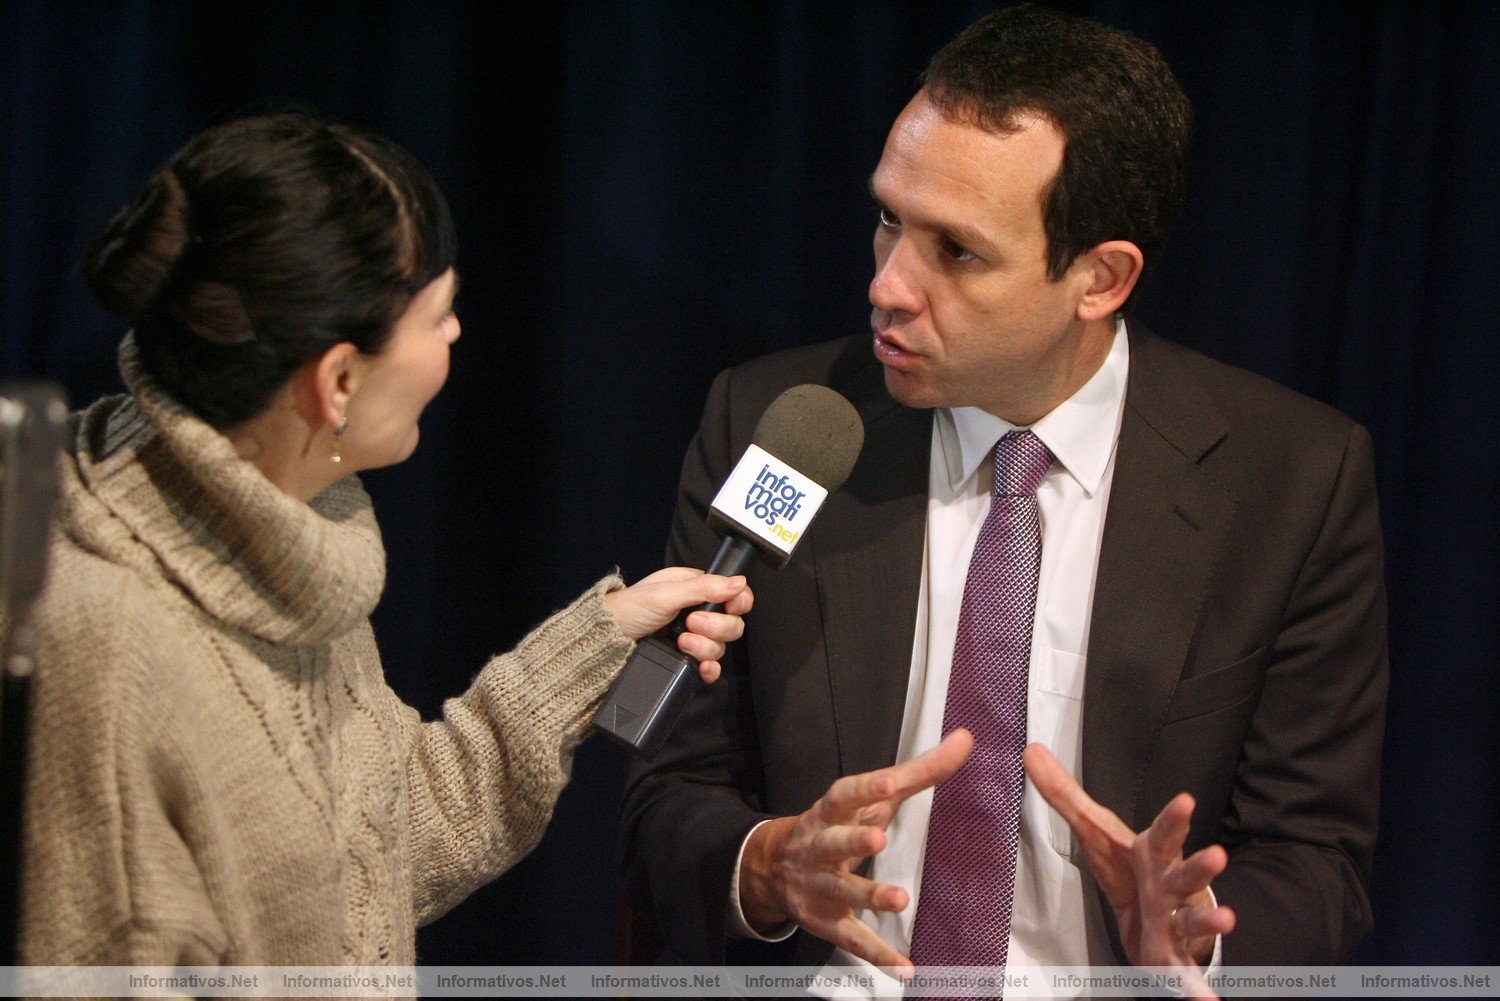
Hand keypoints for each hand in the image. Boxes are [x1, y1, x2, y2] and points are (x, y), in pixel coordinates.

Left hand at [603, 568, 752, 682]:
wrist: (607, 641)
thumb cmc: (630, 608)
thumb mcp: (666, 593)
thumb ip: (703, 588)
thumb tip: (739, 582)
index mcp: (696, 589)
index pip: (734, 594)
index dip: (739, 602)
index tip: (731, 607)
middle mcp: (699, 612)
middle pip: (732, 623)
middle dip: (715, 626)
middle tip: (691, 623)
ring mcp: (694, 637)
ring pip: (721, 647)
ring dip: (705, 646)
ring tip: (682, 642)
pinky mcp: (687, 659)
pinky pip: (711, 667)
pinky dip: (710, 668)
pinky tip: (701, 666)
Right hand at [739, 728, 974, 974]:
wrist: (775, 866)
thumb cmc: (839, 823)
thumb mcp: (872, 797)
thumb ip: (920, 771)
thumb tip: (965, 739)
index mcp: (831, 811)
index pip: (847, 794)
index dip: (867, 788)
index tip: (891, 781)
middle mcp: (819, 846)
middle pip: (833, 841)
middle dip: (853, 841)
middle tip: (878, 838)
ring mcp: (820, 885)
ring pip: (841, 891)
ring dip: (868, 897)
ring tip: (899, 900)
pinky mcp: (825, 921)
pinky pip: (851, 939)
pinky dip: (877, 954)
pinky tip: (903, 966)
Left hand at [1023, 743, 1235, 1000]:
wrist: (1156, 919)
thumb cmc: (1130, 870)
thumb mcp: (1095, 831)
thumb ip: (1064, 795)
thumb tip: (1031, 752)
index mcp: (1152, 855)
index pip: (1162, 833)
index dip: (1173, 817)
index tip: (1186, 800)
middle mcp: (1170, 885)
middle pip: (1186, 873)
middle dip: (1201, 865)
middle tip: (1218, 855)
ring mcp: (1176, 921)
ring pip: (1194, 919)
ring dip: (1210, 920)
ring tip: (1227, 919)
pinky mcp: (1173, 956)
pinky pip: (1184, 974)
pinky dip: (1196, 989)